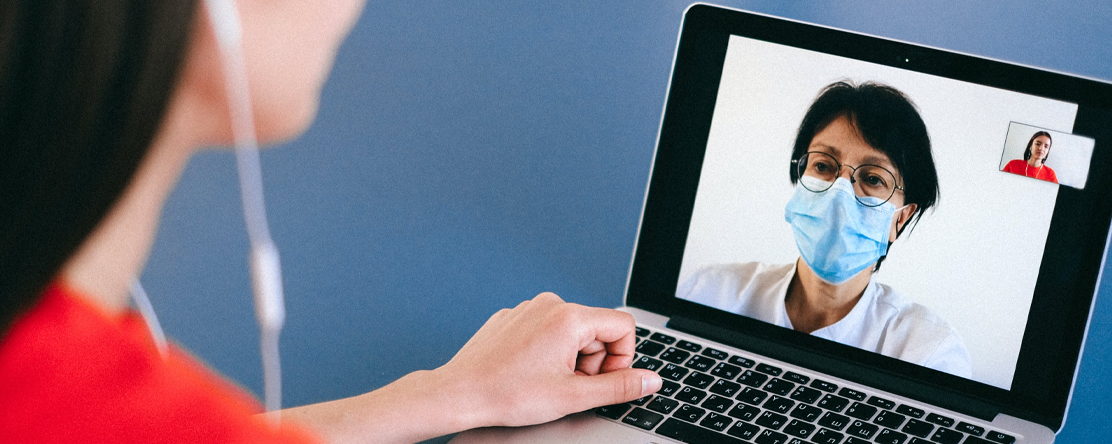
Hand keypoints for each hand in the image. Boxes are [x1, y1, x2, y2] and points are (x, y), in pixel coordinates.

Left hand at [438, 292, 662, 427]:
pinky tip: (528, 371)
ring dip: (570, 358)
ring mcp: (529, 307)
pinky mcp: (513, 316)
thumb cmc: (508, 394)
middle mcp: (550, 303)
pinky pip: (546, 329)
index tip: (599, 380)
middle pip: (598, 329)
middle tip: (569, 386)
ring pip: (572, 331)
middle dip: (593, 361)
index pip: (624, 327)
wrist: (460, 393)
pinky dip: (547, 351)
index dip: (621, 359)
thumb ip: (619, 387)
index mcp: (570, 317)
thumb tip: (650, 380)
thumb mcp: (573, 397)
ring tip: (546, 380)